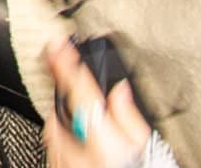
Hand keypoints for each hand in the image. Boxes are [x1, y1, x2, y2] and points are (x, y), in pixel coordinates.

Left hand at [43, 38, 151, 167]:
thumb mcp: (146, 148)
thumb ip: (129, 117)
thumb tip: (119, 92)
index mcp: (96, 132)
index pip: (77, 87)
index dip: (65, 62)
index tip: (56, 44)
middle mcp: (72, 143)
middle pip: (64, 107)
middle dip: (74, 102)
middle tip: (95, 115)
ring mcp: (60, 157)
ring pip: (56, 127)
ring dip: (70, 124)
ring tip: (95, 141)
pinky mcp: (57, 165)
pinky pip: (54, 146)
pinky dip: (65, 142)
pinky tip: (84, 153)